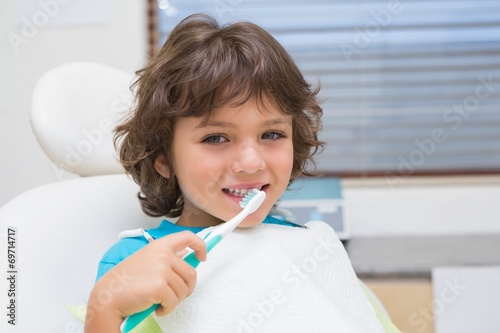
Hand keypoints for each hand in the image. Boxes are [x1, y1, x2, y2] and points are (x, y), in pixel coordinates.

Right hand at [84, 231, 205, 331]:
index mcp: (160, 246)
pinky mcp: (160, 286)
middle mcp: (163, 254)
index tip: (202, 257)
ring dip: (175, 300)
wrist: (108, 296)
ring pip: (185, 289)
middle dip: (187, 288)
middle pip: (191, 273)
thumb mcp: (147, 260)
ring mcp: (162, 269)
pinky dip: (167, 308)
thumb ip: (167, 256)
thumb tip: (187, 254)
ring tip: (160, 301)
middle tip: (175, 295)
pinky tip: (156, 307)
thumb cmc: (126, 281)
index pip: (188, 237)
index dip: (200, 246)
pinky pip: (174, 301)